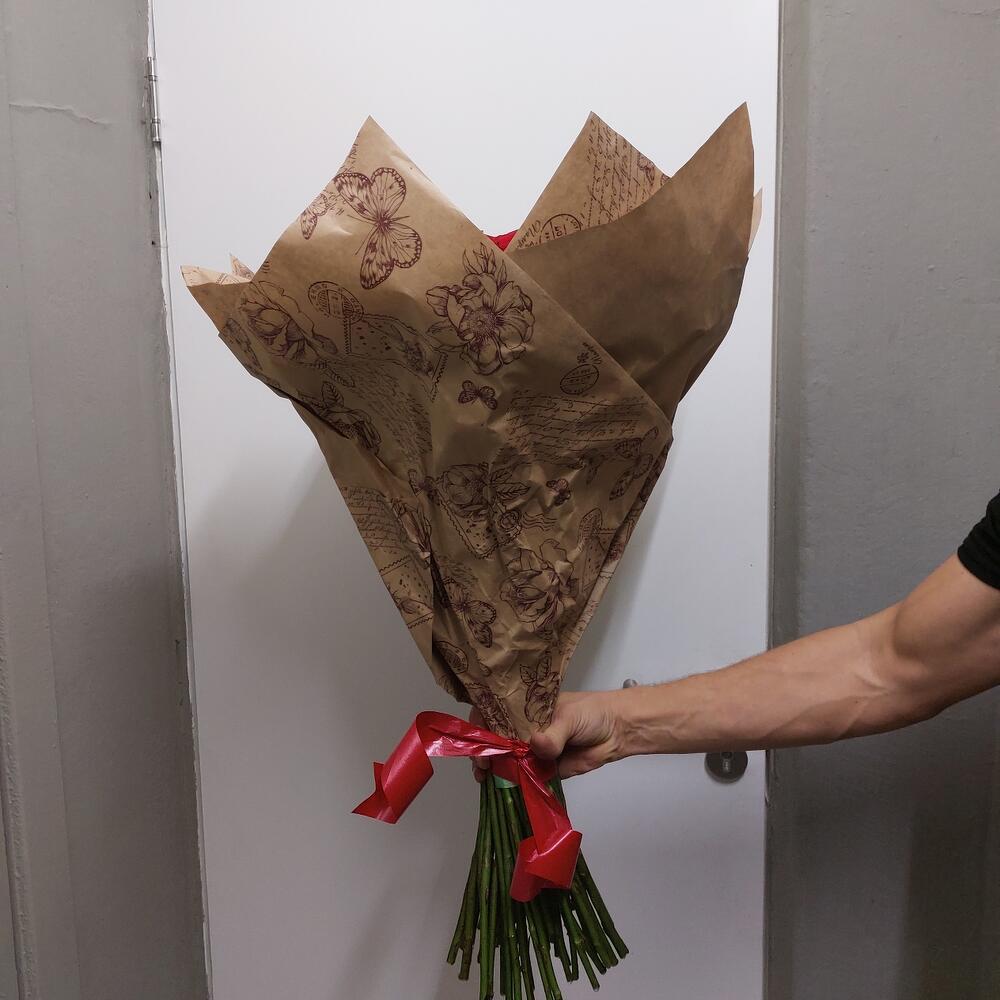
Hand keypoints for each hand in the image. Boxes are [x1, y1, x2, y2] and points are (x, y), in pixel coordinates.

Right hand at [471, 689, 630, 780]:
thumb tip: (537, 746)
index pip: (496, 713)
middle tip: (483, 765)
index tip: (481, 741)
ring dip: (496, 769)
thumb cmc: (592, 714)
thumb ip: (553, 735)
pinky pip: (525, 776)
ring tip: (486, 778)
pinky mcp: (544, 769)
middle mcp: (526, 728)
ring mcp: (534, 749)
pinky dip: (515, 783)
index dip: (483, 725)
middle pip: (497, 739)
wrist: (617, 731)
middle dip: (486, 751)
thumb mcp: (570, 718)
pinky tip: (504, 789)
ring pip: (508, 760)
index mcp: (527, 708)